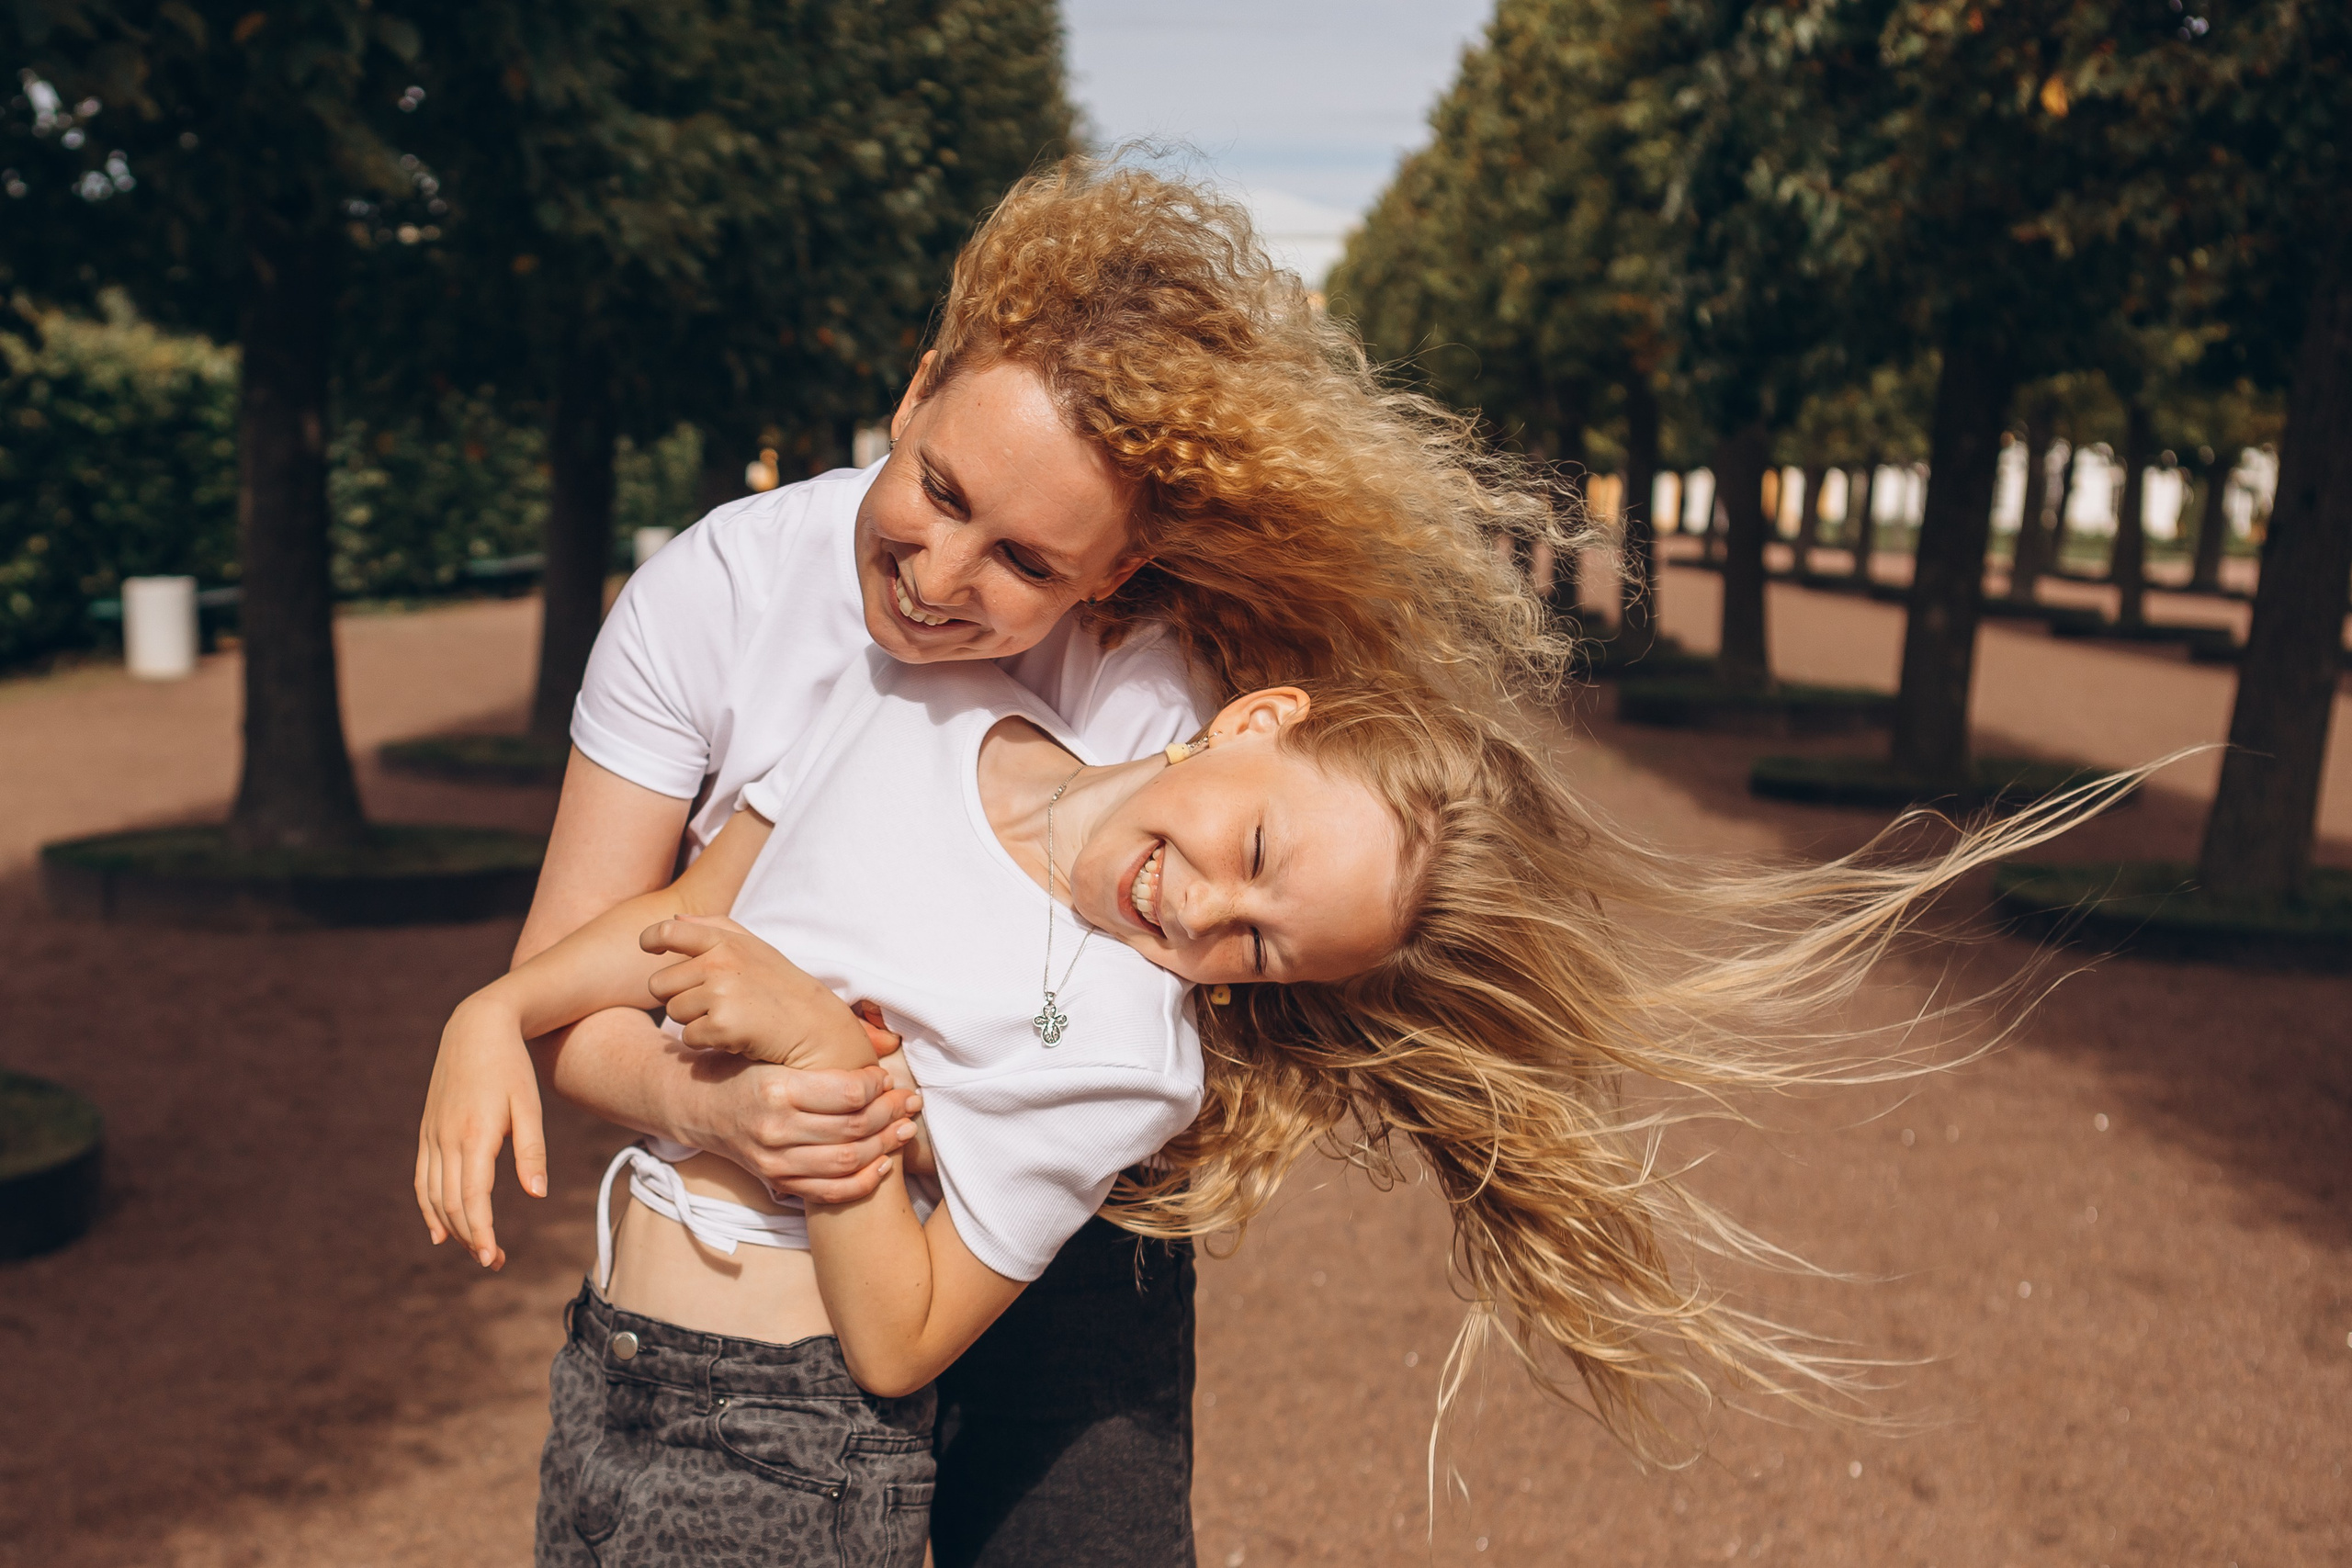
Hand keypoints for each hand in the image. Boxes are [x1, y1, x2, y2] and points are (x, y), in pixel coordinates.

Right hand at [415, 999, 545, 1269]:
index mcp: (475, 1135)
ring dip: (452, 1229)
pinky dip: (429, 1208)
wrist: (476, 1028)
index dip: (482, 1232)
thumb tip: (537, 1195)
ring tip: (477, 1250)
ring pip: (434, 1196)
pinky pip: (422, 1179)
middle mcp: (446, 1139)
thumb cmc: (511, 1066)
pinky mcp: (427, 1132)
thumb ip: (532, 1151)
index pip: (473, 1198)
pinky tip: (440, 1231)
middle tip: (494, 1262)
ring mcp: (432, 1136)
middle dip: (472, 1238)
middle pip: (452, 1204)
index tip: (494, 1258)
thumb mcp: (530, 1106)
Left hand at [642, 916, 875, 1068]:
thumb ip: (713, 929)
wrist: (816, 1027)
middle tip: (712, 1003)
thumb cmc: (781, 988)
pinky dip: (707, 1042)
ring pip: (673, 1013)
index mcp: (726, 941)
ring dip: (694, 1022)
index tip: (647, 947)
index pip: (669, 931)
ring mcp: (721, 992)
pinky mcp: (723, 1025)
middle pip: (659, 984)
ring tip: (729, 1018)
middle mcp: (720, 962)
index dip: (650, 939)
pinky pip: (688, 1038)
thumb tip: (673, 919)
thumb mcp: (754, 949)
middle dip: (678, 997)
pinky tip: (734, 1036)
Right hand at [687, 1052, 925, 1202]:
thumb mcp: (773, 1052)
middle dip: (890, 1113)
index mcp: (776, 1088)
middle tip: (910, 1102)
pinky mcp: (777, 1181)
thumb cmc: (743, 1070)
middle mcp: (775, 1128)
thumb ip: (820, 1054)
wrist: (699, 1106)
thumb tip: (884, 1045)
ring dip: (885, 1145)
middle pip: (853, 1127)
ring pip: (847, 1160)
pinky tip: (882, 1165)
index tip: (887, 1078)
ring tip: (904, 1129)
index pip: (848, 1092)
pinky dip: (862, 1182)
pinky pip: (829, 1192)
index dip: (878, 1085)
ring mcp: (774, 1160)